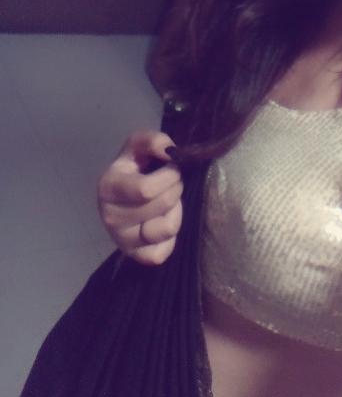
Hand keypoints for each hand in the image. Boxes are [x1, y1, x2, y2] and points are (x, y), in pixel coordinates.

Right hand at [98, 131, 183, 264]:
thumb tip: (169, 151)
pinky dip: (171, 239)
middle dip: (176, 188)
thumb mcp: (140, 147)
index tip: (173, 169)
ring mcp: (121, 239)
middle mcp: (110, 216)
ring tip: (169, 203)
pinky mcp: (135, 256)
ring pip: (167, 228)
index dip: (170, 176)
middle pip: (162, 204)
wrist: (127, 196)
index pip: (147, 189)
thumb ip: (154, 141)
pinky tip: (164, 222)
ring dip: (176, 211)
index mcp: (108, 186)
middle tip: (173, 184)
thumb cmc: (137, 168)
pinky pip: (162, 252)